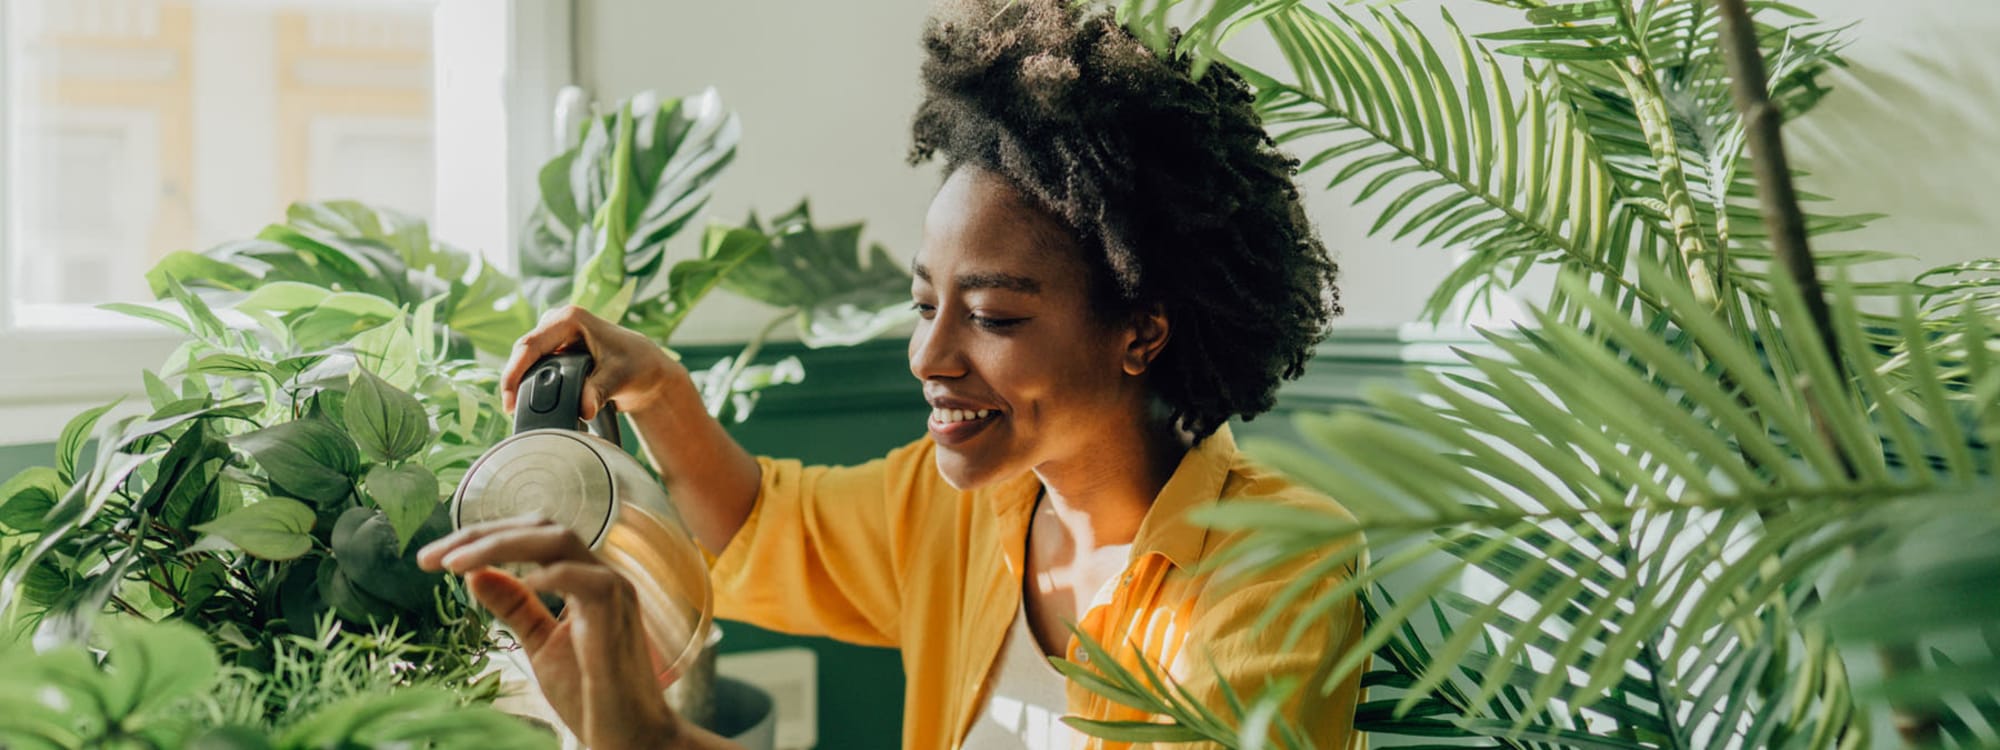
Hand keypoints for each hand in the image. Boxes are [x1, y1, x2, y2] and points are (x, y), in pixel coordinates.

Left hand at [419, 515, 680, 749]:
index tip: (433, 560)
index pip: (530, 536)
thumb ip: (514, 607)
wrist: (630, 734)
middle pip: (540, 527)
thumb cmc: (591, 693)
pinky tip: (514, 584)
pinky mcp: (617, 610)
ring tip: (455, 564)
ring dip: (500, 545)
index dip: (481, 539)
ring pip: (558, 539)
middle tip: (433, 557)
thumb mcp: (540, 644)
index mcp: (581, 578)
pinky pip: (583, 577)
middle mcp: (599, 574)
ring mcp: (612, 588)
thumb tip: (475, 575)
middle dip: (481, 534)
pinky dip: (545, 575)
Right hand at [504, 306, 684, 418]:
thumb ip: (598, 391)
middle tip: (512, 412)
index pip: (530, 345)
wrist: (645, 369)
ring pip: (525, 361)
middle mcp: (557, 322)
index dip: (514, 373)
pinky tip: (527, 404)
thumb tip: (583, 410)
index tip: (509, 401)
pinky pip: (533, 367)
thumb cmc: (636, 365)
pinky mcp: (554, 351)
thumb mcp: (619, 378)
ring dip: (520, 384)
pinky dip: (529, 385)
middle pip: (523, 353)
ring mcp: (554, 336)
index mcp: (570, 318)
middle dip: (514, 382)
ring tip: (518, 412)